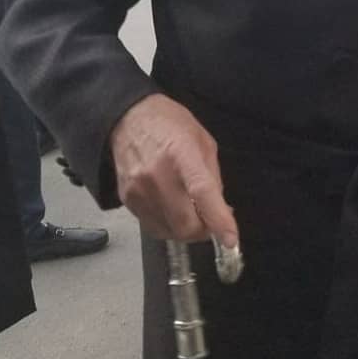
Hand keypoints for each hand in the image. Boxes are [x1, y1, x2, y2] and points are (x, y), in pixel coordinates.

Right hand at [110, 93, 238, 246]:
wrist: (128, 119)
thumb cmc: (171, 124)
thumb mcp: (203, 140)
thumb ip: (212, 176)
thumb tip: (221, 210)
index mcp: (182, 154)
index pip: (202, 192)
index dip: (218, 218)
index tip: (230, 239)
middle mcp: (157, 175)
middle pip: (184, 224)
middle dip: (204, 231)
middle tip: (213, 222)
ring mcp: (138, 190)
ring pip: (169, 231)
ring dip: (186, 230)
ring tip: (194, 213)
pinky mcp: (127, 201)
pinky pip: (153, 226)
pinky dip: (169, 226)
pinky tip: (175, 210)